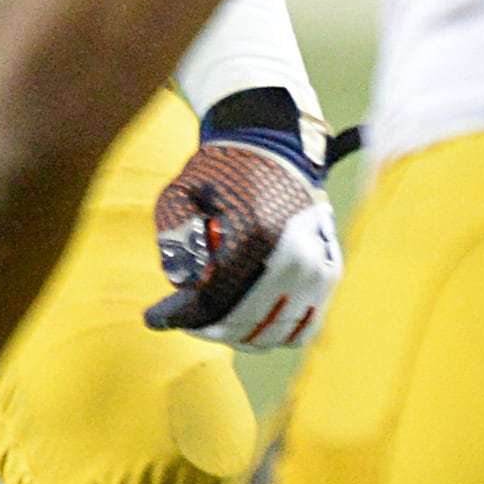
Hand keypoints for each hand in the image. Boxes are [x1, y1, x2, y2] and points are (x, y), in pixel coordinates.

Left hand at [144, 93, 342, 347]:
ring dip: (237, 334)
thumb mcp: (180, 192)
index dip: (182, 316)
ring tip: (210, 319)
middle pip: (244, 321)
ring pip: (272, 332)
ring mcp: (319, 268)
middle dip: (206, 327)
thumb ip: (173, 236)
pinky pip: (303, 327)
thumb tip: (184, 285)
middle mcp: (296, 255)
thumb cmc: (220, 172)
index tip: (153, 320)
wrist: (275, 149)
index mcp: (257, 233)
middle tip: (181, 319)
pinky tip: (245, 323)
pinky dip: (272, 332)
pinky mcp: (330, 273)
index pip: (216, 298)